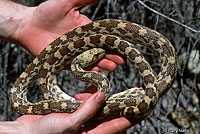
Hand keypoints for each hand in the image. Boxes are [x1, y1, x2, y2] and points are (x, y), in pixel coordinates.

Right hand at [9, 92, 144, 133]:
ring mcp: (83, 118)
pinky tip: (92, 85)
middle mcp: (91, 127)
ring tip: (111, 86)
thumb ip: (87, 111)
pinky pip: (88, 100)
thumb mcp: (68, 124)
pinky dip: (91, 92)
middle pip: (113, 115)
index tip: (143, 107)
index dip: (131, 116)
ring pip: (101, 106)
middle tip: (135, 93)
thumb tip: (103, 96)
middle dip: (124, 103)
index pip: (117, 126)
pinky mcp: (75, 110)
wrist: (26, 132)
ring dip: (105, 97)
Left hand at [16, 0, 124, 71]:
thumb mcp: (67, 3)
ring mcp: (77, 54)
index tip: (124, 45)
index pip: (105, 37)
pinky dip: (87, 70)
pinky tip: (94, 71)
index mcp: (88, 31)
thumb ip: (83, 0)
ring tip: (111, 66)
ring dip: (103, 64)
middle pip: (102, 51)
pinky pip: (79, 68)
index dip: (115, 41)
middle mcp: (85, 44)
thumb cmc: (47, 13)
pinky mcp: (68, 63)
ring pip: (93, 61)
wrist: (30, 26)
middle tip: (121, 60)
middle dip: (112, 56)